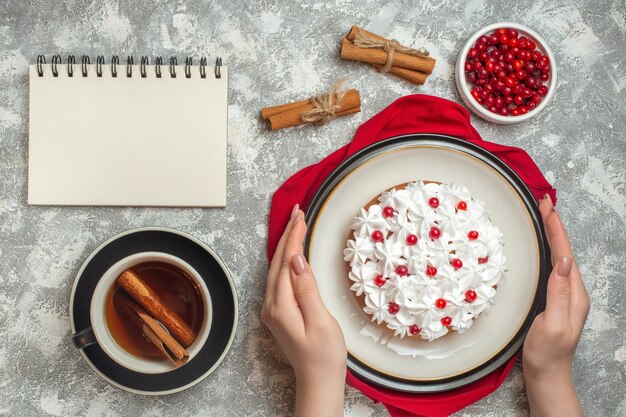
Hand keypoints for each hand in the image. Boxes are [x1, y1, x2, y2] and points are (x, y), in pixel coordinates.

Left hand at [262, 204, 346, 416]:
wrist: (318, 380)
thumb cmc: (324, 355)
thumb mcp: (321, 321)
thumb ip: (307, 289)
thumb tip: (297, 260)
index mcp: (280, 306)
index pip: (285, 262)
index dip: (293, 237)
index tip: (301, 216)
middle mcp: (271, 305)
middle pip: (277, 261)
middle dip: (287, 234)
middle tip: (298, 212)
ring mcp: (273, 309)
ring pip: (276, 268)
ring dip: (285, 245)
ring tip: (296, 224)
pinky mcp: (279, 311)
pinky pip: (279, 278)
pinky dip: (286, 259)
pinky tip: (292, 252)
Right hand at [522, 194, 589, 416]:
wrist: (547, 375)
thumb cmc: (547, 353)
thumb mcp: (552, 324)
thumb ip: (559, 293)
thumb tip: (564, 262)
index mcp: (575, 294)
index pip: (565, 254)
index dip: (556, 229)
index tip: (547, 207)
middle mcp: (573, 291)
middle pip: (564, 250)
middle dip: (555, 224)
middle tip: (544, 202)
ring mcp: (565, 295)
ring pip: (559, 256)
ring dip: (552, 235)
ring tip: (544, 216)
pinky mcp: (554, 298)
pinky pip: (552, 266)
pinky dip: (547, 250)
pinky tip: (542, 246)